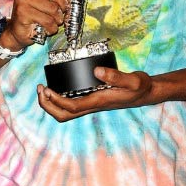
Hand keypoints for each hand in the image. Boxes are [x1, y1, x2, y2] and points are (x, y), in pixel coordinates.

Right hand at [5, 0, 69, 49]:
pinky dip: (52, 27)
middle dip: (63, 3)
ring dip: (58, 18)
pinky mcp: (22, 12)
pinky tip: (49, 28)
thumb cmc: (36, 11)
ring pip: (53, 7)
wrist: (18, 30)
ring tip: (54, 21)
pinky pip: (47, 20)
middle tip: (62, 11)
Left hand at [37, 67, 153, 121]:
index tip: (47, 89)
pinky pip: (71, 106)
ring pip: (66, 113)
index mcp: (99, 101)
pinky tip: (57, 88)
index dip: (56, 100)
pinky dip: (59, 100)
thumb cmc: (140, 87)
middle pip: (64, 115)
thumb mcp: (133, 80)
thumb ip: (116, 76)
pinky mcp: (92, 100)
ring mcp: (92, 105)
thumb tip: (96, 71)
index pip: (72, 106)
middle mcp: (93, 106)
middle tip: (40, 89)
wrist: (145, 93)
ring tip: (44, 90)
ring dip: (51, 104)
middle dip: (48, 105)